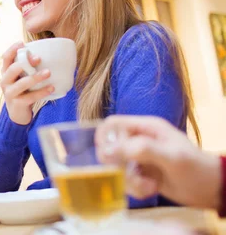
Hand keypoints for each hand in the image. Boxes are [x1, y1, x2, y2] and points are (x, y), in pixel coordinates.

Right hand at [0, 42, 53, 124]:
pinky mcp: (17, 104)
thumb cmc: (24, 91)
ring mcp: (10, 93)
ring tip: (48, 72)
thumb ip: (28, 67)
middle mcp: (5, 82)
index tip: (22, 43)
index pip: (5, 58)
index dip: (12, 49)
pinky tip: (51, 88)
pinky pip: (30, 97)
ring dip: (35, 77)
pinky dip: (42, 92)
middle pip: (12, 69)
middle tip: (39, 58)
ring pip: (21, 83)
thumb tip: (49, 54)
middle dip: (25, 62)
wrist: (18, 113)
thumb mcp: (22, 78)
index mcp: (6, 72)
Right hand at [96, 115, 220, 209]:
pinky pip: (125, 180)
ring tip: (148, 186)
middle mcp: (139, 140)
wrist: (211, 190)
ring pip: (116, 167)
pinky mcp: (140, 174)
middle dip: (117, 165)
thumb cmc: (195, 168)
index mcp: (145, 128)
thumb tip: (108, 150)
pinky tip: (151, 189)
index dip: (104, 138)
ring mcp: (139, 158)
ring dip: (128, 180)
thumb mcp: (171, 157)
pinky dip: (135, 188)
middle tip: (129, 175)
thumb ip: (142, 150)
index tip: (107, 156)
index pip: (112, 125)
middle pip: (109, 148)